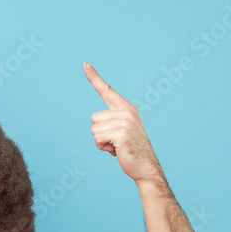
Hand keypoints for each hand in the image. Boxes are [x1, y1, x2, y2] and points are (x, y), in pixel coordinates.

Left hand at [83, 62, 161, 183]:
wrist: (145, 167)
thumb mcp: (121, 131)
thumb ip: (111, 122)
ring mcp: (125, 121)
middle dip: (100, 134)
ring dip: (101, 142)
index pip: (107, 90)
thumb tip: (96, 124)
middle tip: (116, 142)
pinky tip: (117, 150)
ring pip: (94, 130)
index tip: (84, 64)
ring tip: (117, 146)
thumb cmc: (130, 150)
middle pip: (94, 118)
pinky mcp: (121, 133)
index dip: (94, 77)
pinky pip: (97, 139)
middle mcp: (127, 111)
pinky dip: (103, 148)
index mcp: (126, 108)